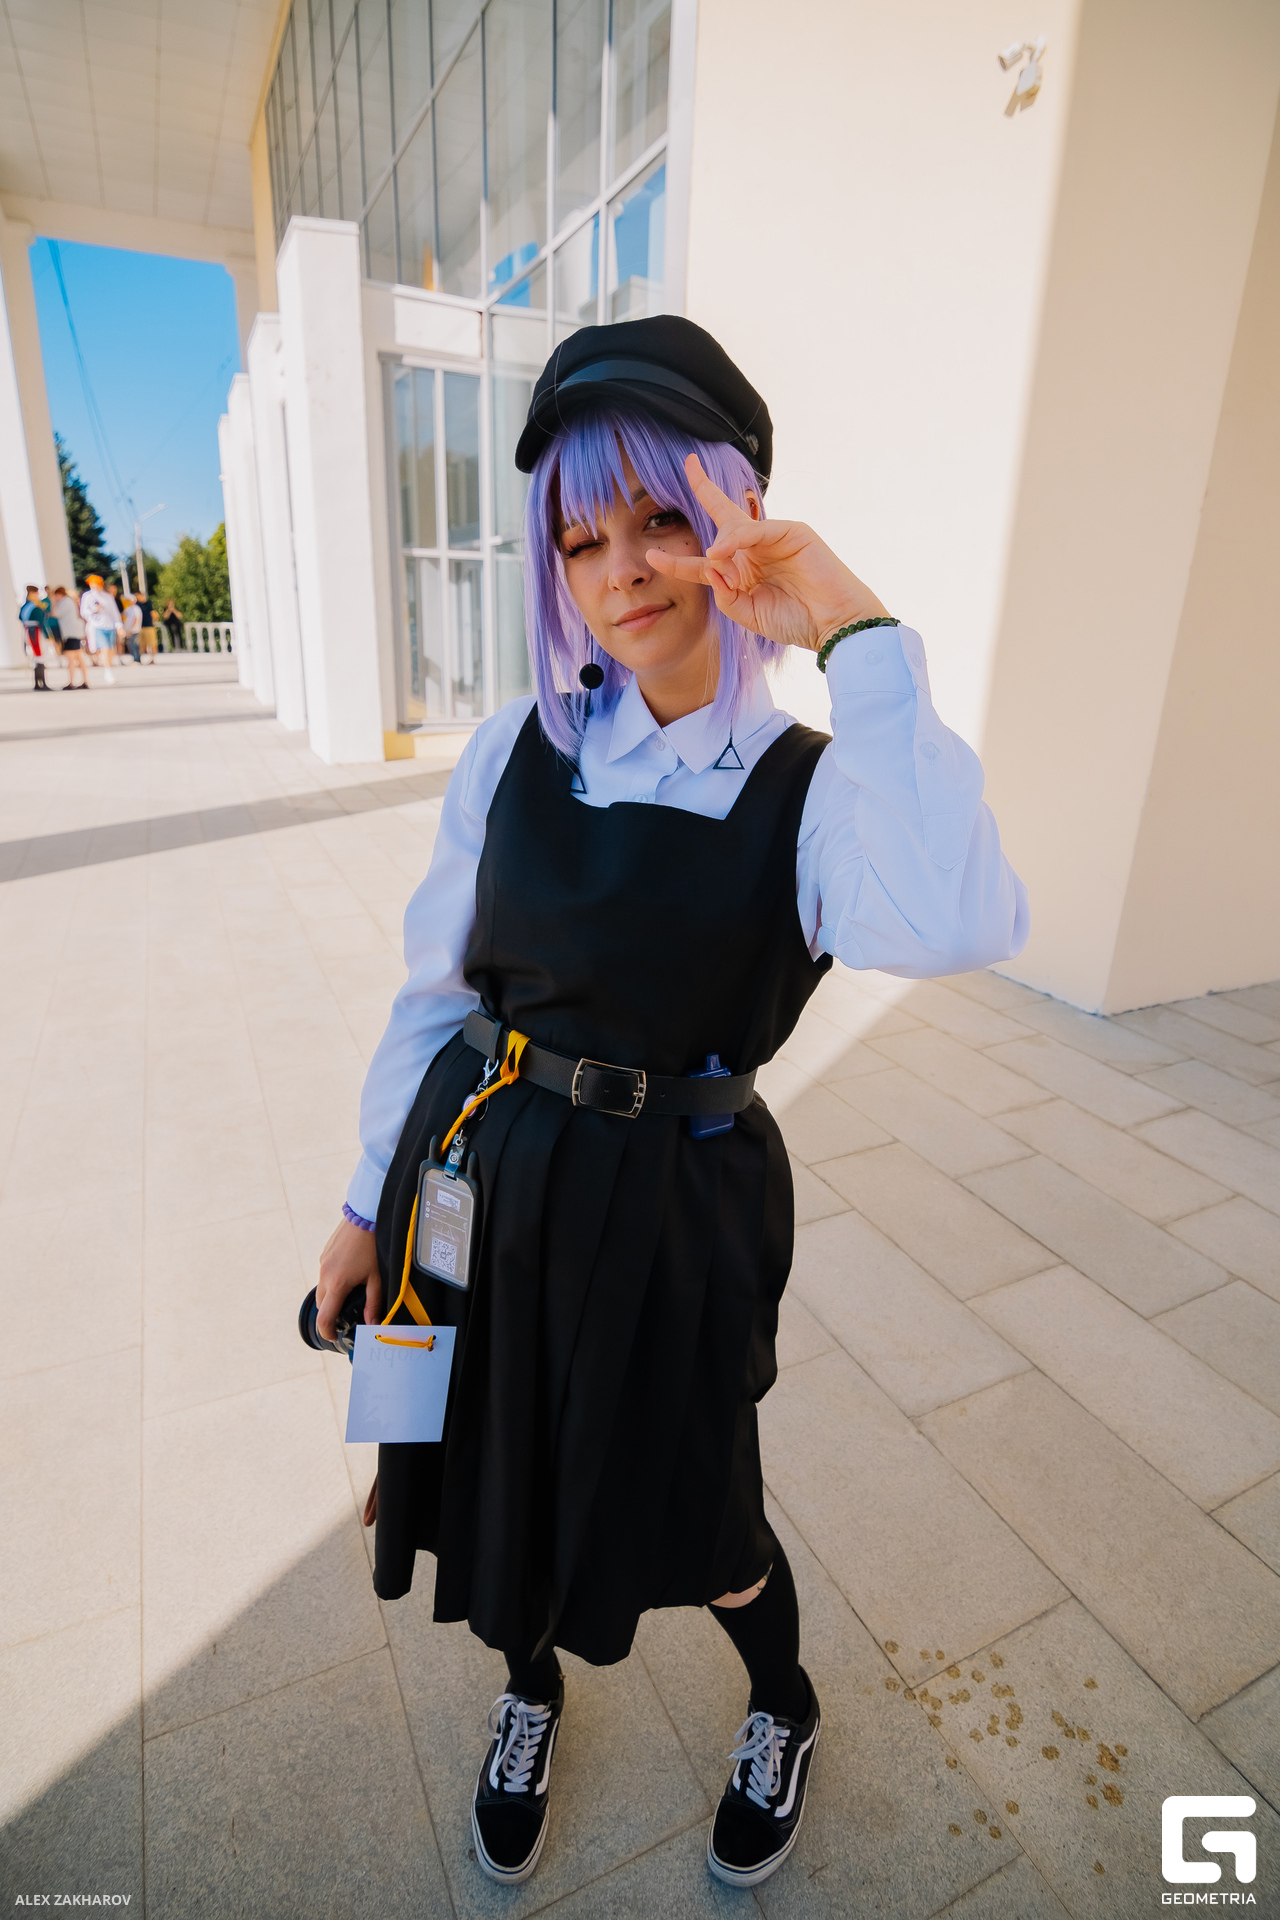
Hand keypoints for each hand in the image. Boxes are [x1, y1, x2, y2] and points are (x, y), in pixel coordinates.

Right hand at [316, 1215, 381, 1341]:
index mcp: (337, 1284)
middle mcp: (325, 1275)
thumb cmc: (373, 1247)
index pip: (324, 1317)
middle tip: (346, 1317)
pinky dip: (331, 1282)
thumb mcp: (376, 1278)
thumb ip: (373, 1303)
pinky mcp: (324, 1254)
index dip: (327, 1331)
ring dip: (331, 1297)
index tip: (335, 1336)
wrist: (364, 1216)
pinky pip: (324, 1275)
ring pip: (321, 1289)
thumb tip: (372, 1323)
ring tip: (349, 1295)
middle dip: (331, 1314)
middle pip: (322, 1305)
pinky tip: (348, 1276)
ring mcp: (322, 1263)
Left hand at [647, 454, 888, 651]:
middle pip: (722, 516)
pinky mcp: (793, 532)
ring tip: (717, 559)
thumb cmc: (796, 621)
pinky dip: (739, 539)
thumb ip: (724, 594)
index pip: (705, 560)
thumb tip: (710, 564)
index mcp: (744, 571)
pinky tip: (725, 551)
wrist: (833, 625)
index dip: (678, 560)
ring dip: (722, 543)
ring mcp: (774, 539)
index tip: (651, 556)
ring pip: (736, 527)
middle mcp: (756, 550)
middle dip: (704, 488)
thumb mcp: (748, 614)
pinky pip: (758, 530)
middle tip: (689, 464)